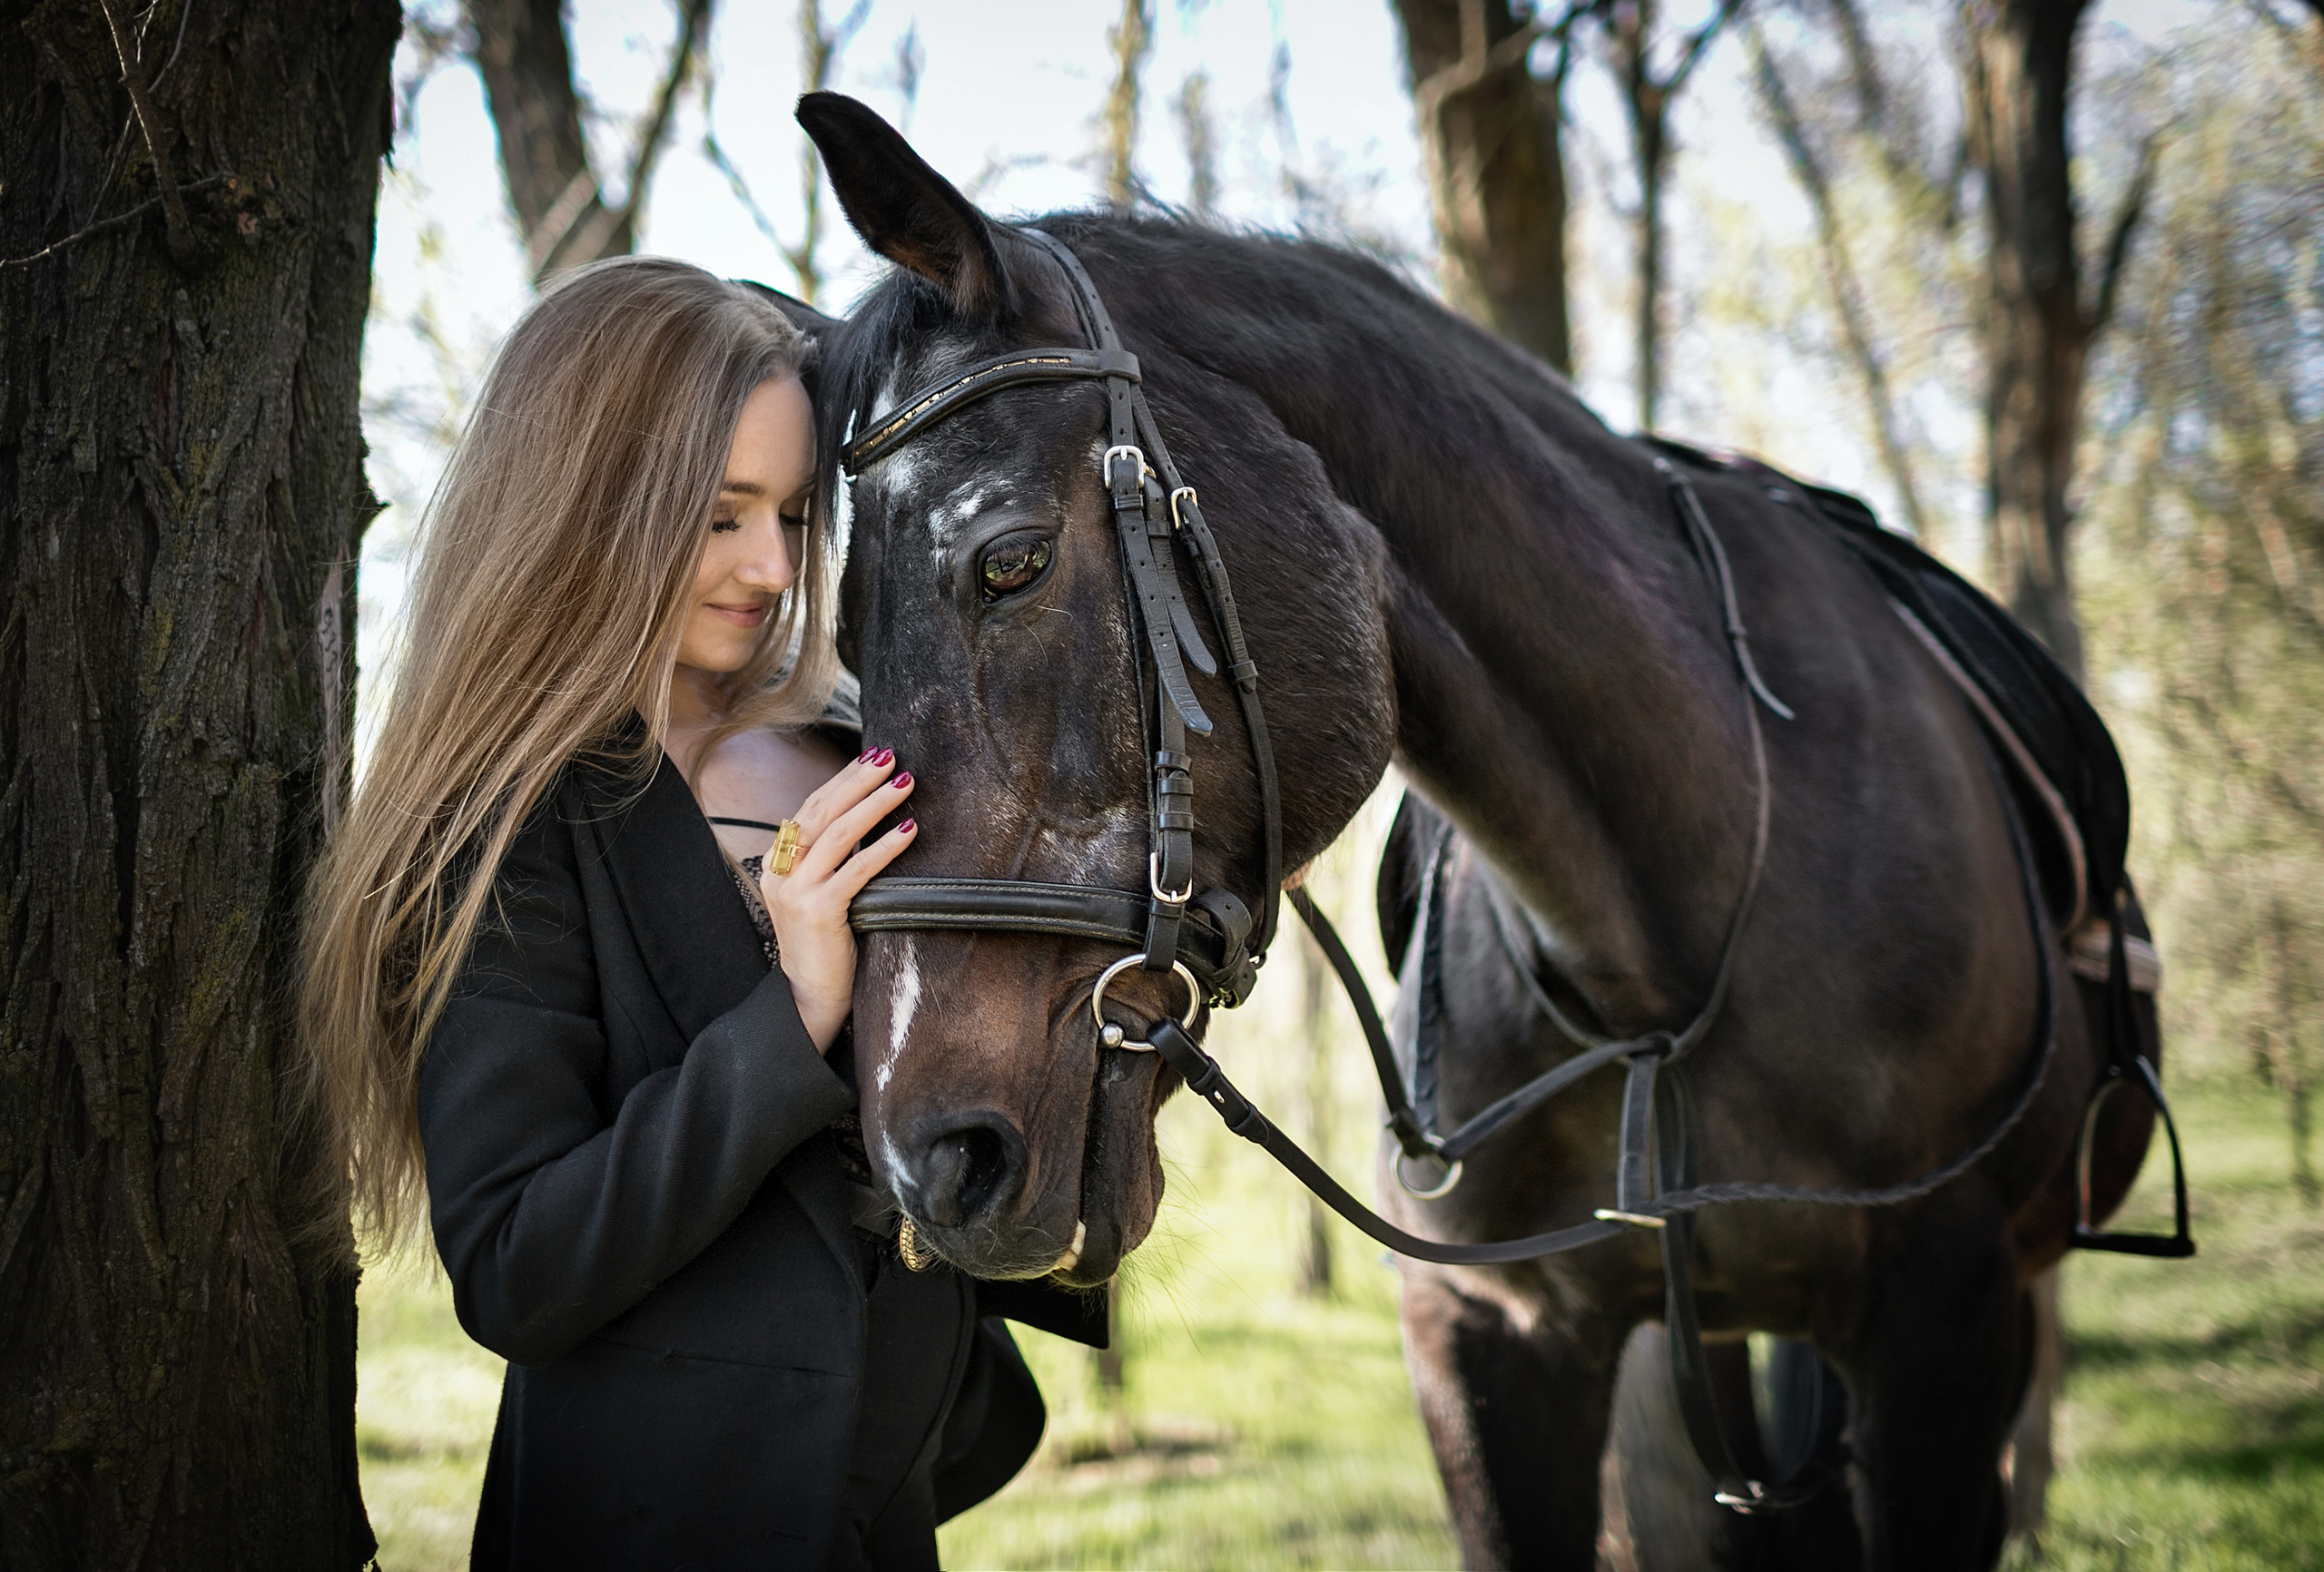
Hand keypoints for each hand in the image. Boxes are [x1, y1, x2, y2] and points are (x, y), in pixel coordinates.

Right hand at [760, 749, 917, 1052]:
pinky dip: (883, 847)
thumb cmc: (824, 947)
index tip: (871, 758)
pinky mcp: (817, 913)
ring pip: (835, 834)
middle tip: (889, 756)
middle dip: (857, 780)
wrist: (807, 1000)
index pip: (810, 809)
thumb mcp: (820, 896)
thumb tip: (870, 819)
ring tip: (904, 783)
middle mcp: (779, 873)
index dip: (841, 781)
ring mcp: (795, 892)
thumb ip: (831, 862)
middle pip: (820, 812)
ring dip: (873, 804)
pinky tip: (908, 829)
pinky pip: (854, 871)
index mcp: (777, 864)